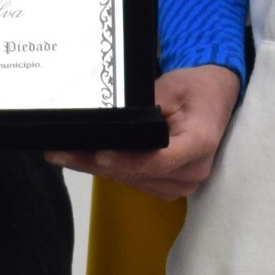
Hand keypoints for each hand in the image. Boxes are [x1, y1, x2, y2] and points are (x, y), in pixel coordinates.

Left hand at [46, 64, 239, 200]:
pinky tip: (83, 160)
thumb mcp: (170, 87)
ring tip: (63, 155)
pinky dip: (110, 171)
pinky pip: (134, 182)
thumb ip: (145, 108)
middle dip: (96, 164)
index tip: (99, 155)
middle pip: (139, 174)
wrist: (213, 97)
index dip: (128, 161)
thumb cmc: (193, 89)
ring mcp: (183, 183)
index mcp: (199, 143)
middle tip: (60, 152)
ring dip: (97, 169)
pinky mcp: (169, 186)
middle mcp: (193, 171)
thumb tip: (111, 122)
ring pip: (132, 181)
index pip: (160, 160)